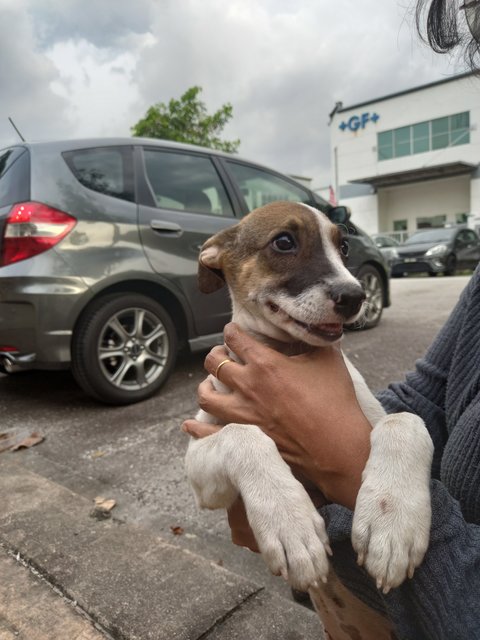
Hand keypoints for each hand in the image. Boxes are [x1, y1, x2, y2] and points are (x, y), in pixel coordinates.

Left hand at [183, 323, 371, 507]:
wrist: (337, 447)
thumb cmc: (335, 403)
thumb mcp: (328, 360)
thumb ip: (313, 341)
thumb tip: (312, 329)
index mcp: (265, 363)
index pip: (235, 338)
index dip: (232, 331)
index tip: (233, 331)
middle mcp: (247, 386)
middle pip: (214, 362)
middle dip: (215, 354)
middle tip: (223, 355)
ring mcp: (242, 414)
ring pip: (205, 394)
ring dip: (205, 385)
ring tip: (210, 384)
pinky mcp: (243, 437)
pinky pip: (208, 431)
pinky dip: (196, 426)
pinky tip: (190, 423)